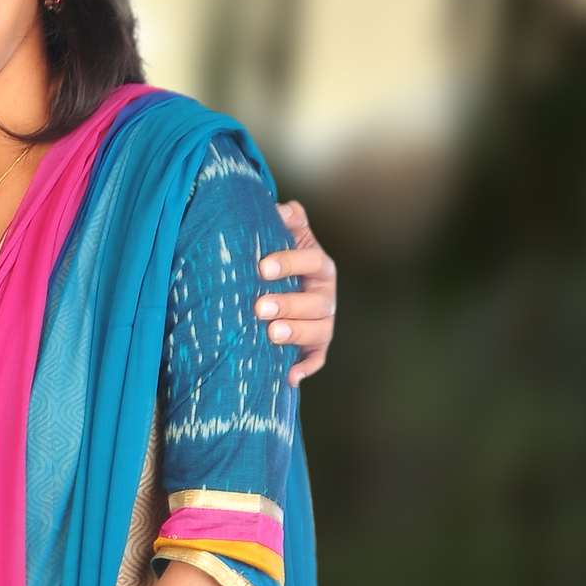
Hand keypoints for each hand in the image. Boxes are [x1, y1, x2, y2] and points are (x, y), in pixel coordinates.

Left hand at [257, 199, 336, 386]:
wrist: (275, 291)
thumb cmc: (275, 263)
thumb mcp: (283, 239)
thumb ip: (287, 222)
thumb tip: (284, 208)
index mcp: (320, 266)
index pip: (312, 261)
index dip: (290, 263)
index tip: (262, 268)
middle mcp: (326, 295)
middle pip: (316, 300)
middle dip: (289, 303)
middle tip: (259, 306)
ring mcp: (323, 322)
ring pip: (319, 330)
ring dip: (297, 333)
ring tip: (271, 334)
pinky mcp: (316, 347)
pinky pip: (316, 359)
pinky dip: (305, 368)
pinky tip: (289, 377)